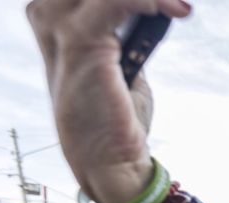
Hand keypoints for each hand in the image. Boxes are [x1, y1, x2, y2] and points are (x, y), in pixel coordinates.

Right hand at [26, 0, 191, 202]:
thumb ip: (125, 40)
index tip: (165, 4)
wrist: (109, 161)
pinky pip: (112, 1)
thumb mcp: (122, 71)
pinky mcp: (80, 44)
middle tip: (173, 4)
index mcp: (55, 27)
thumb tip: (148, 12)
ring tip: (178, 7)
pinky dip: (146, 2)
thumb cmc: (115, 122)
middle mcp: (50, 22)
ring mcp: (60, 31)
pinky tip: (171, 10)